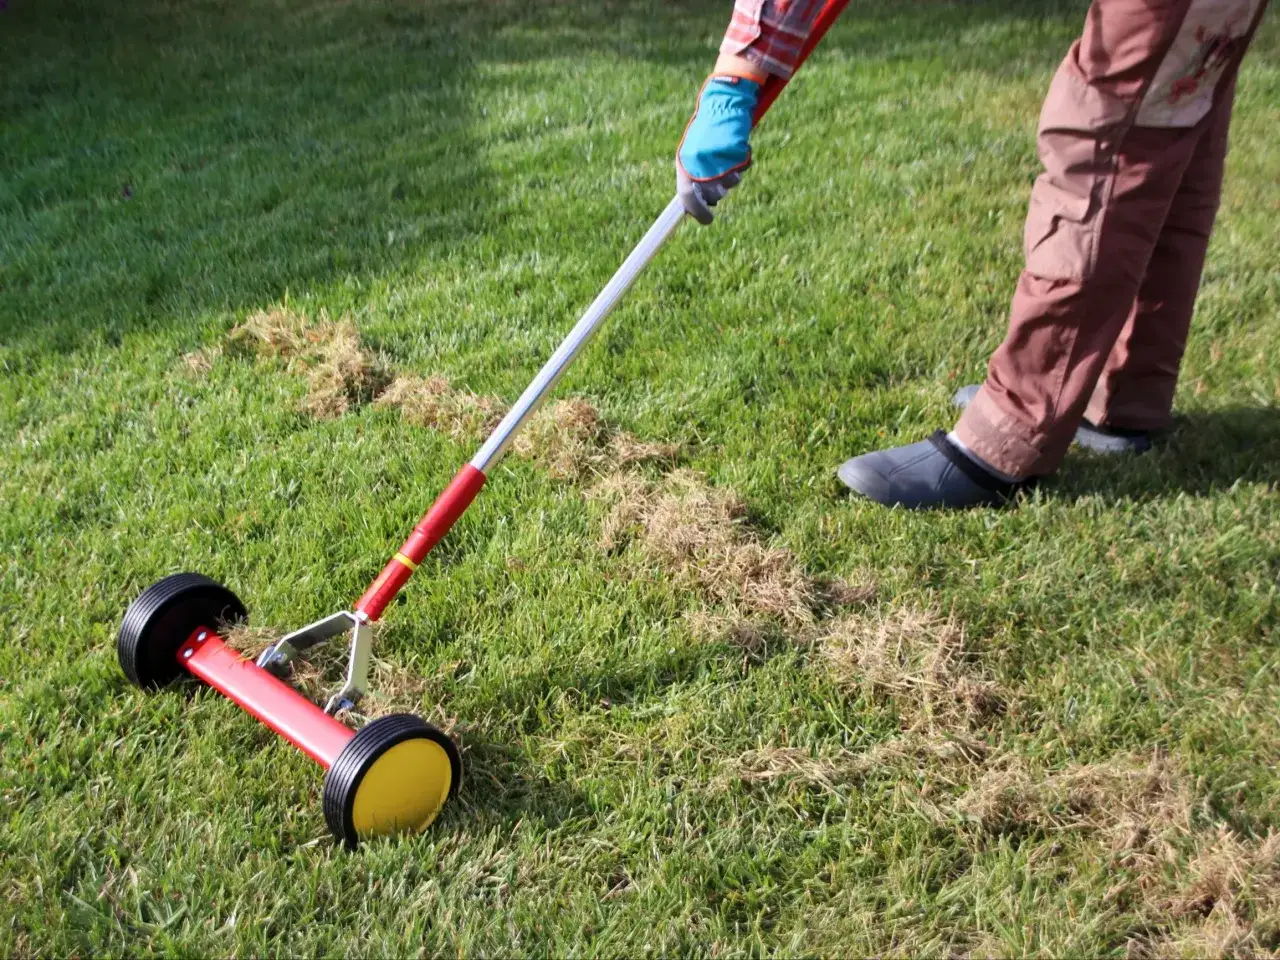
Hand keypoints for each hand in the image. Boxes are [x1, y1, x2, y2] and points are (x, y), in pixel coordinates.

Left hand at [676, 75, 759, 223]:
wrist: (722, 104)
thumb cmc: (705, 132)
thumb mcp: (692, 154)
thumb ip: (692, 178)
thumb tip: (692, 208)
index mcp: (685, 163)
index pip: (687, 197)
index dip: (697, 212)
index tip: (707, 220)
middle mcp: (701, 163)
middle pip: (712, 195)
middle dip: (717, 194)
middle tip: (718, 182)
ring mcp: (719, 159)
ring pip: (729, 184)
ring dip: (730, 179)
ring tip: (726, 160)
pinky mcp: (736, 153)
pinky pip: (741, 171)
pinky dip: (741, 166)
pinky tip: (735, 151)